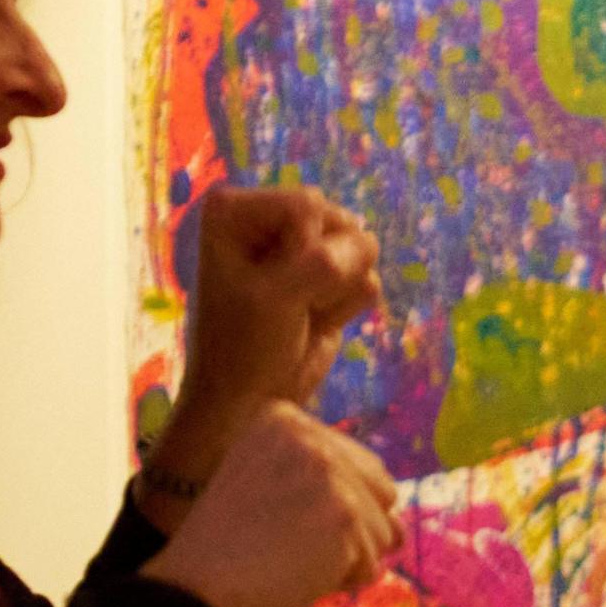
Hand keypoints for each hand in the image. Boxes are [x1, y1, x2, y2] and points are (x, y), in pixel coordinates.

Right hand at [137, 402, 402, 606]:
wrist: (195, 592)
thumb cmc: (226, 553)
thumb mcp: (267, 489)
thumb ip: (325, 485)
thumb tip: (400, 529)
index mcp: (281, 419)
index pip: (356, 465)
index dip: (330, 509)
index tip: (279, 522)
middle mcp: (307, 435)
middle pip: (379, 492)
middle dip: (349, 531)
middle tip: (291, 547)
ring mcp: (329, 472)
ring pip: (383, 531)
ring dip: (346, 559)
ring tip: (291, 561)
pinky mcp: (345, 514)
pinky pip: (373, 561)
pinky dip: (343, 580)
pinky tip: (300, 577)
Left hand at [166, 185, 378, 436]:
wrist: (249, 401)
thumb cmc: (243, 346)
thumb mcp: (276, 297)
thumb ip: (325, 262)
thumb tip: (369, 244)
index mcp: (236, 208)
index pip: (308, 205)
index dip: (305, 251)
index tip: (272, 288)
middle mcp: (269, 217)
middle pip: (340, 220)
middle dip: (326, 270)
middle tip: (289, 304)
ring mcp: (303, 246)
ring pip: (361, 247)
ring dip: (337, 290)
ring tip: (300, 312)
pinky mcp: (328, 275)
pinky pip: (367, 275)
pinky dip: (347, 306)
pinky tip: (315, 320)